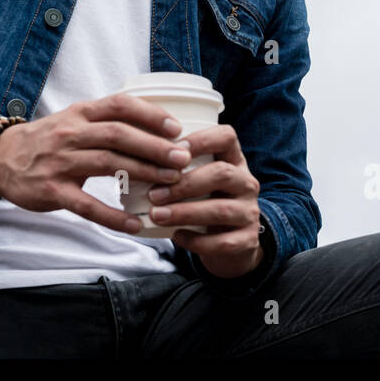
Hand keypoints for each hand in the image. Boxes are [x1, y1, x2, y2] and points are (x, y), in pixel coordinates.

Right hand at [0, 93, 191, 234]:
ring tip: (170, 183)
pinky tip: (135, 224)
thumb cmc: (48, 140)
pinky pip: (87, 206)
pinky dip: (113, 216)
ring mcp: (60, 163)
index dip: (150, 114)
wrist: (1, 159)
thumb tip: (156, 128)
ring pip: (107, 164)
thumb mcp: (74, 120)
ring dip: (143, 173)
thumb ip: (107, 121)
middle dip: (154, 146)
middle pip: (118, 135)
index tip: (176, 128)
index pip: (119, 105)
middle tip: (182, 158)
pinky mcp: (53, 191)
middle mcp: (71, 134)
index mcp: (80, 113)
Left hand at [146, 123, 264, 279]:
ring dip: (185, 212)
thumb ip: (177, 167)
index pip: (226, 136)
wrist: (232, 243)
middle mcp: (246, 182)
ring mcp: (250, 212)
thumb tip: (129, 156)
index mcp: (233, 160)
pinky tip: (176, 237)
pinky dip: (197, 241)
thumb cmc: (204, 202)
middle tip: (153, 194)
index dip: (200, 139)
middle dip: (184, 183)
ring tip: (157, 215)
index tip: (172, 148)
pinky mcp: (247, 240)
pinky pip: (223, 242)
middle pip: (222, 174)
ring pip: (221, 210)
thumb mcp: (198, 179)